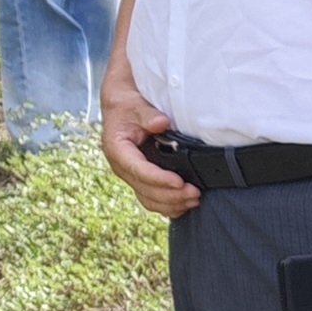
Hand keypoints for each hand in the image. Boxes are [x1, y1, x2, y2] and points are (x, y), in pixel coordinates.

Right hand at [101, 82, 197, 217]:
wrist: (120, 108)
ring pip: (148, 199)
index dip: (159, 179)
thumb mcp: (136, 105)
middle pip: (145, 190)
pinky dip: (168, 205)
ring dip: (171, 203)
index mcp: (117, 150)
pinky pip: (151, 199)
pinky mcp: (139, 179)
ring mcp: (130, 175)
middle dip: (171, 195)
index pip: (138, 170)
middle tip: (194, 193)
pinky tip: (184, 205)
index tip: (179, 182)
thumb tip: (162, 123)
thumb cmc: (128, 106)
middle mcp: (122, 167)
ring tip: (194, 199)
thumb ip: (148, 114)